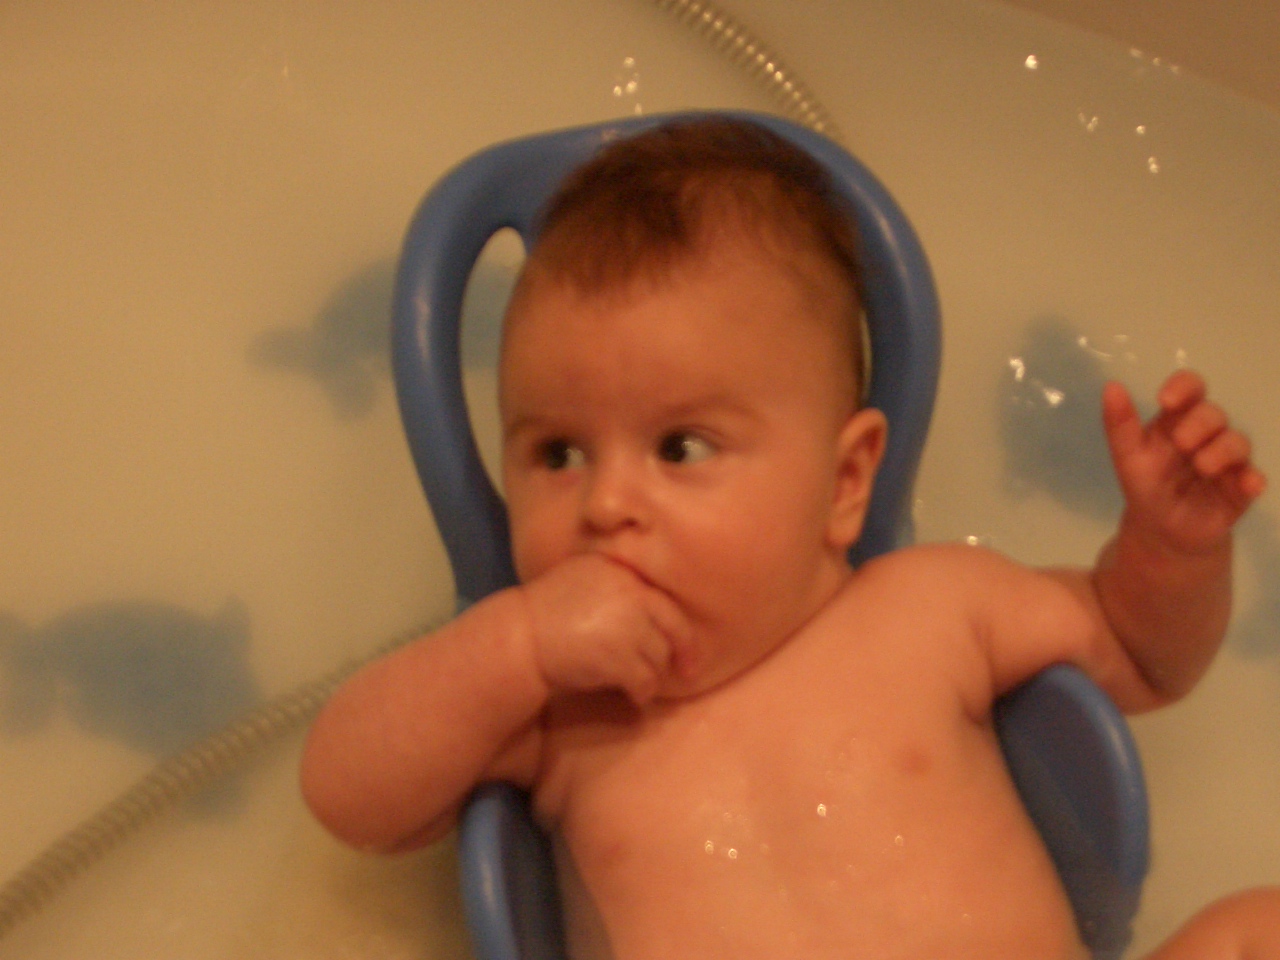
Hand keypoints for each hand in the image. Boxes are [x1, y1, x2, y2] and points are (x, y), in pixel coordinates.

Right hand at [520, 554, 690, 704]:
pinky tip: (635, 698)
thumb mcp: (583, 580)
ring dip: (653, 676)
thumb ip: (617, 585)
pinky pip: (645, 680)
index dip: (678, 625)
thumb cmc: (544, 614)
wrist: (518, 640)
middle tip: (687, 671)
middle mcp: (629, 591)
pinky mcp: (618, 657)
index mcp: (620, 570)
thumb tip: (651, 605)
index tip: (685, 646)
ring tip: (642, 686)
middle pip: (671, 626)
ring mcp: (626, 624)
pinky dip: (643, 693)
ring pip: (659, 657)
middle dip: (683, 653)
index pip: (662, 599)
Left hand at [1103, 370, 1265, 553]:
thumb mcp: (1127, 457)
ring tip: (1202, 467)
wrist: (1162, 532)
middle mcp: (1207, 434)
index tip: (1166, 400)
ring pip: (1238, 442)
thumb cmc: (1147, 486)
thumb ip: (1119, 425)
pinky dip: (1252, 479)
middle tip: (1181, 443)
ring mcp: (1227, 459)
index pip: (1191, 388)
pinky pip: (1254, 478)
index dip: (1184, 386)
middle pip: (1213, 414)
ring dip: (1222, 450)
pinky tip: (1247, 485)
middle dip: (1200, 424)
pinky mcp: (1241, 487)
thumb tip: (1111, 385)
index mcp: (1178, 420)